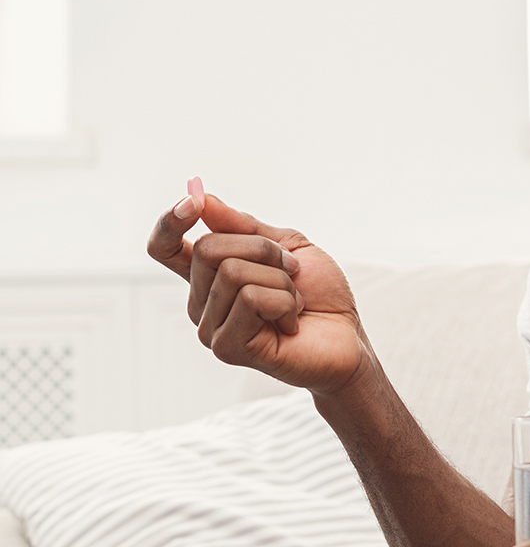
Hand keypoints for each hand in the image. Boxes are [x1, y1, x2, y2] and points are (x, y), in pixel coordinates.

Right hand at [147, 183, 369, 394]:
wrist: (348, 337)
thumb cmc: (321, 294)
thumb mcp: (287, 245)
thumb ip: (244, 226)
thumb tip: (203, 199)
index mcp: (210, 276)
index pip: (164, 247)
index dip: (170, 222)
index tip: (192, 201)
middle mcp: (203, 302)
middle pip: (208, 248)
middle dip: (262, 249)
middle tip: (292, 270)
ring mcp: (211, 327)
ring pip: (232, 272)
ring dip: (280, 280)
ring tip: (295, 302)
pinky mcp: (227, 347)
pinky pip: (251, 299)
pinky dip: (285, 302)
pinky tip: (292, 323)